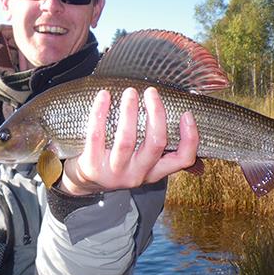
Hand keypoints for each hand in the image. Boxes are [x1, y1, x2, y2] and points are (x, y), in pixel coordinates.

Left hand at [60, 86, 198, 195]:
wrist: (84, 182)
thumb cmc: (116, 164)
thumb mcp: (141, 163)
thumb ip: (157, 148)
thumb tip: (183, 119)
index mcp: (153, 171)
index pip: (182, 159)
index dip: (190, 138)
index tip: (187, 114)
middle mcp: (137, 174)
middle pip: (155, 144)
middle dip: (156, 114)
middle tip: (151, 92)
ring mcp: (114, 173)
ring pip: (126, 140)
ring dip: (129, 112)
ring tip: (130, 93)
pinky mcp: (92, 167)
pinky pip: (96, 136)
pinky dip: (100, 113)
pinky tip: (103, 96)